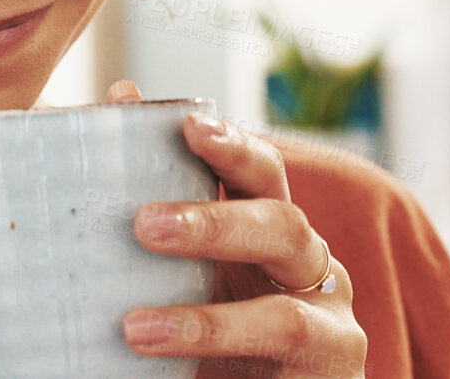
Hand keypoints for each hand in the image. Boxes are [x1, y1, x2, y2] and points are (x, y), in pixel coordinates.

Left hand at [105, 79, 368, 377]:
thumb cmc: (216, 325)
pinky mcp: (330, 376)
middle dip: (215, 223)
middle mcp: (310, 267)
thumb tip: (120, 98)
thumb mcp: (181, 266)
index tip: (188, 125)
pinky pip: (280, 366)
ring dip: (209, 321)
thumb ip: (155, 195)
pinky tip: (164, 357)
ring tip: (135, 327)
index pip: (262, 174)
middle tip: (143, 224)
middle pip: (283, 226)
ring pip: (286, 314)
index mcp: (272, 227)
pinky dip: (221, 361)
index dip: (233, 146)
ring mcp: (330, 326)